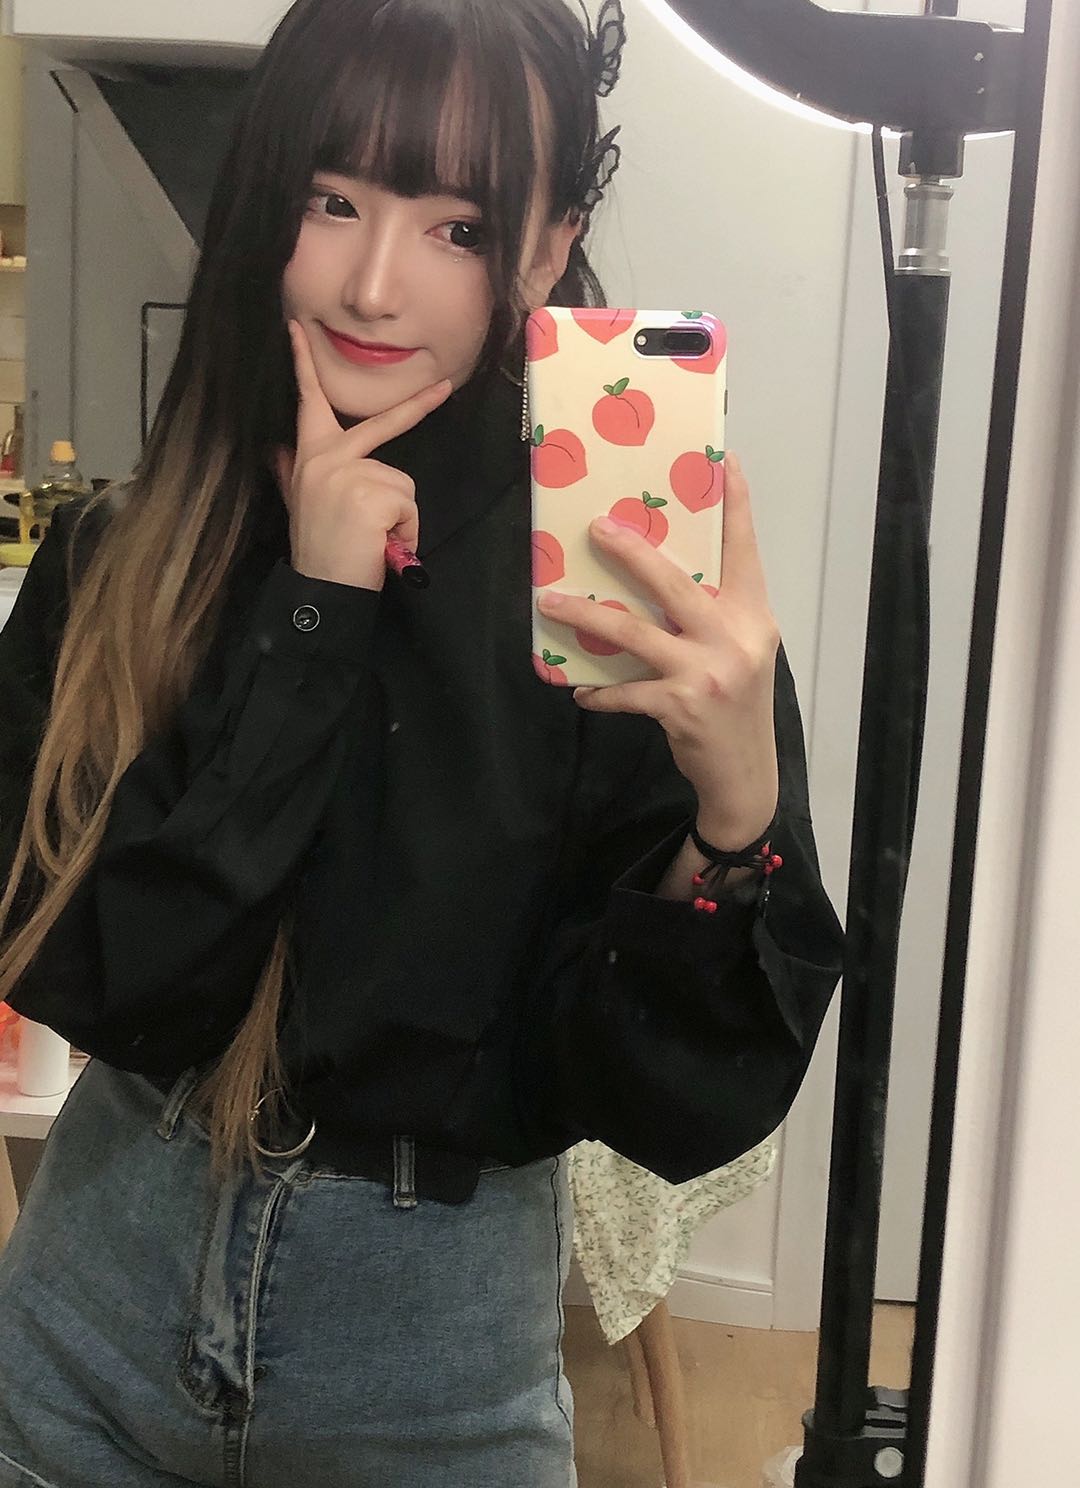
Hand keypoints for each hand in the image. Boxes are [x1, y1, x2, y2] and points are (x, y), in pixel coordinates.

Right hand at [273, 319, 451, 590]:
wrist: (321, 589)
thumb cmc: (317, 549)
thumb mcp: (298, 504)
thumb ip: (290, 473)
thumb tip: (275, 449)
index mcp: (309, 456)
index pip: (308, 403)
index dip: (302, 365)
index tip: (296, 328)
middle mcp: (326, 457)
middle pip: (382, 423)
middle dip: (419, 404)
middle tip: (446, 385)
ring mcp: (349, 472)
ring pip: (403, 482)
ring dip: (399, 516)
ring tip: (374, 539)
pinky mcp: (372, 492)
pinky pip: (409, 505)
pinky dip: (405, 531)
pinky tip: (380, 545)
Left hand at [535, 452, 779, 849]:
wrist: (746, 777)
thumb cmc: (736, 706)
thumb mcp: (741, 652)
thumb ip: (712, 615)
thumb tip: (653, 576)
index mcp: (754, 616)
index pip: (745, 550)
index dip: (736, 505)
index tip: (724, 462)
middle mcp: (736, 637)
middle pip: (676, 582)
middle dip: (632, 551)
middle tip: (596, 527)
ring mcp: (709, 672)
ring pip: (636, 631)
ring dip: (587, 615)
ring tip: (550, 601)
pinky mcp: (681, 706)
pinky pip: (625, 690)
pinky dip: (598, 691)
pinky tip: (579, 690)